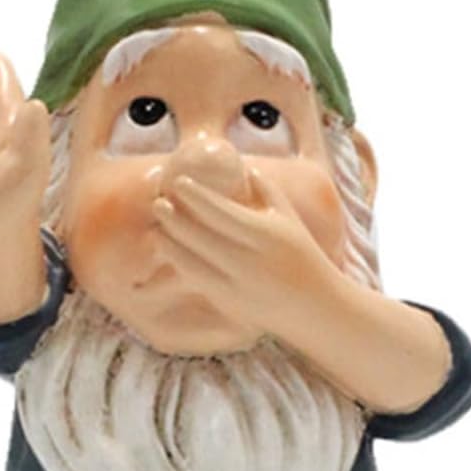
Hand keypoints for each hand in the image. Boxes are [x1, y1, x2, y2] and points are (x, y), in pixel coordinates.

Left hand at [152, 169, 342, 339]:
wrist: (313, 305)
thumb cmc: (300, 254)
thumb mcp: (289, 219)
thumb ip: (267, 190)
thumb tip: (243, 166)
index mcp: (266, 233)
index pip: (222, 211)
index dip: (196, 196)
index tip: (178, 181)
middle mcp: (249, 258)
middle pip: (201, 235)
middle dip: (175, 217)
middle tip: (157, 201)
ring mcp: (236, 282)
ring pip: (193, 259)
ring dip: (170, 240)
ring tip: (157, 225)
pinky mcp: (228, 300)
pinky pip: (195, 278)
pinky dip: (178, 261)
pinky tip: (167, 247)